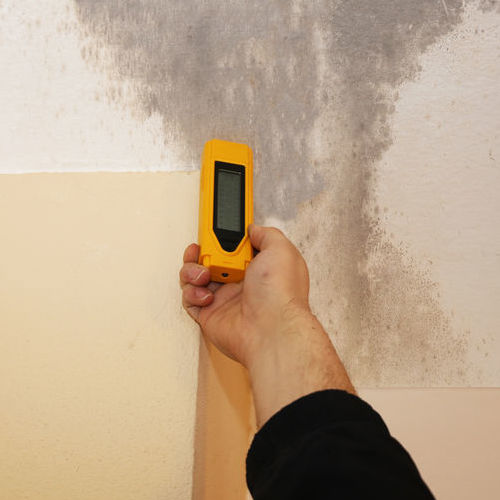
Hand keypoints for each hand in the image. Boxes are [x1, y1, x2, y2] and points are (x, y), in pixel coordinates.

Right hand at [179, 224, 311, 367]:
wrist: (270, 329)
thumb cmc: (279, 292)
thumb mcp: (280, 249)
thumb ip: (265, 234)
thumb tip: (253, 229)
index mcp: (257, 266)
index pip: (234, 246)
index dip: (222, 238)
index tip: (213, 232)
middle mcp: (241, 282)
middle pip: (211, 259)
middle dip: (202, 251)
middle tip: (205, 251)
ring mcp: (224, 299)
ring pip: (195, 277)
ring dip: (192, 271)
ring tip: (204, 275)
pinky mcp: (210, 315)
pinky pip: (189, 300)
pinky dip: (191, 294)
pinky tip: (206, 295)